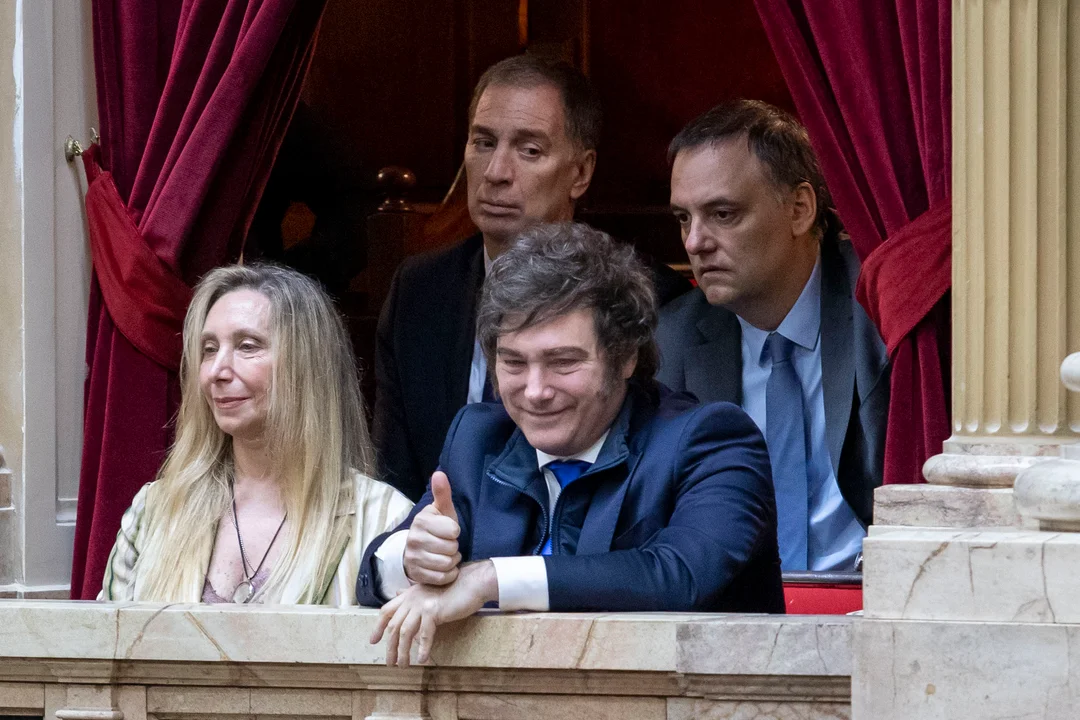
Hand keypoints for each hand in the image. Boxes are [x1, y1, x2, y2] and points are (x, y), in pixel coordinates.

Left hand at [370, 560, 497, 667]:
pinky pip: (424, 634)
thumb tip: (399, 594)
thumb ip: (413, 595)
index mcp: (410, 594)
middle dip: (389, 647)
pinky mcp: (434, 611)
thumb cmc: (454, 588)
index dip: (378, 627)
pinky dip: (422, 648)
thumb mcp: (429, 591)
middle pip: (393, 626)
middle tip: (390, 662)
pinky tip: (422, 659)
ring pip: (405, 632)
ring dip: (402, 652)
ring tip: (403, 665)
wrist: (473, 582)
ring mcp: (422, 604)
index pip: (386, 611)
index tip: (373, 641)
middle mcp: (412, 598)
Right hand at [403, 471, 461, 584]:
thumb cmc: (436, 527)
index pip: (453, 530)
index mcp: (421, 521)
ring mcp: (413, 558)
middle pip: (451, 548)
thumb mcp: (442, 510)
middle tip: (448, 544)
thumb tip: (439, 474)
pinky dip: (448, 574)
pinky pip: (442, 578)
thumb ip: (442, 493)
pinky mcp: (416, 574)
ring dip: (452, 561)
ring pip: (447, 564)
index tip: (449, 531)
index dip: (455, 531)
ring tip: (446, 554)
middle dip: (454, 547)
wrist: (418, 549)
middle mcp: (414, 539)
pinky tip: (444, 567)